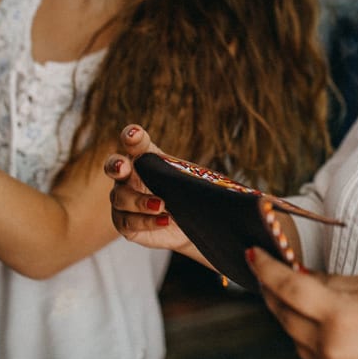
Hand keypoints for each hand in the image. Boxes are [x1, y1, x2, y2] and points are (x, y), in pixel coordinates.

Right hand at [105, 125, 198, 258]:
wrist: (190, 224)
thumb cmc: (190, 193)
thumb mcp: (195, 179)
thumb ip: (198, 173)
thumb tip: (244, 184)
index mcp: (145, 158)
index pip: (134, 141)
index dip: (131, 136)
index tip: (134, 134)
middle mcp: (128, 176)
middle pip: (113, 166)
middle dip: (116, 165)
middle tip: (124, 167)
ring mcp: (123, 200)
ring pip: (120, 198)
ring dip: (140, 201)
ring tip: (162, 205)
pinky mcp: (125, 223)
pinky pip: (128, 222)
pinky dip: (147, 221)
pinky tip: (164, 221)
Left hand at [247, 247, 357, 358]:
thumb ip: (328, 281)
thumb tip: (295, 273)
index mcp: (340, 316)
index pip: (289, 288)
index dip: (266, 269)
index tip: (252, 254)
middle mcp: (328, 347)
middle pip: (282, 312)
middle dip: (272, 289)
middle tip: (268, 272)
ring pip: (291, 334)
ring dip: (293, 315)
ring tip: (316, 305)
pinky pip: (304, 355)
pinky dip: (307, 339)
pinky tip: (328, 332)